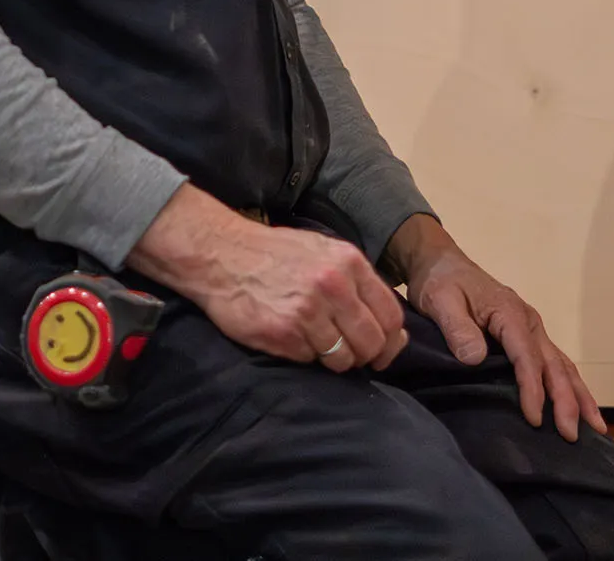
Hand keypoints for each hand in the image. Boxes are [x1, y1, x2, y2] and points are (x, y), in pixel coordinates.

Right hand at [129, 186, 406, 372]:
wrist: (221, 253)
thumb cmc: (274, 254)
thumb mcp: (323, 252)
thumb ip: (357, 283)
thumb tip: (392, 326)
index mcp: (349, 263)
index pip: (391, 316)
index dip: (390, 340)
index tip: (380, 350)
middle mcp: (334, 286)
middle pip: (372, 342)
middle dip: (364, 355)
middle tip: (347, 353)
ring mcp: (308, 311)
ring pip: (344, 359)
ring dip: (333, 359)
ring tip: (314, 343)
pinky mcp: (284, 333)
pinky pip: (310, 361)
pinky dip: (304, 355)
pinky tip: (289, 337)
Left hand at [387, 215, 604, 441]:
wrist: (441, 263)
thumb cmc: (441, 282)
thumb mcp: (440, 301)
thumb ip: (457, 329)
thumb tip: (475, 359)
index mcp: (510, 314)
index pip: (527, 358)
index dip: (532, 390)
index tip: (534, 419)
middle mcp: (529, 322)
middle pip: (554, 365)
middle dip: (566, 401)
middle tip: (571, 435)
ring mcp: (531, 329)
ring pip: (562, 365)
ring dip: (579, 396)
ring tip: (595, 428)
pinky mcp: (527, 336)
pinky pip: (555, 363)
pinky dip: (570, 386)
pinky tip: (578, 407)